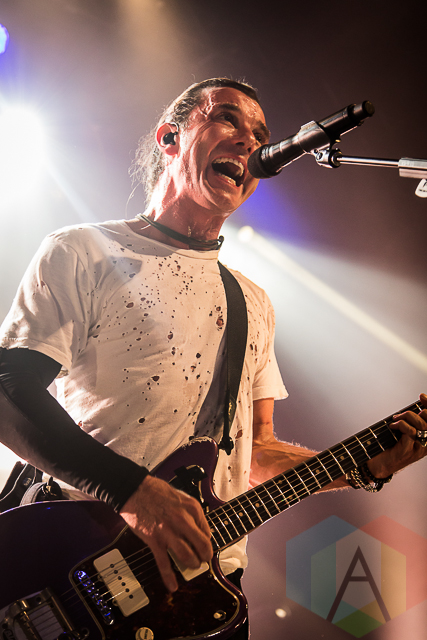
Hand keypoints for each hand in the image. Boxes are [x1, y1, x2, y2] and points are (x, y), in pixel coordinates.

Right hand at [119, 475, 212, 592]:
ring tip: (192, 566)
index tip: (204, 546)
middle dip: (205, 557)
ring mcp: (168, 532)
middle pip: (202, 545)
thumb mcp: (182, 496)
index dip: (207, 541)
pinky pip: (163, 563)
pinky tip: (173, 586)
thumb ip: (192, 513)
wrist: (135, 490)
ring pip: (187, 556)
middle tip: (203, 560)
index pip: (207, 531)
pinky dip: (169, 577)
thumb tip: (200, 530)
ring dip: (192, 564)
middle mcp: (183, 520)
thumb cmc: (157, 492)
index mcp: (191, 508)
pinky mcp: (154, 540)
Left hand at [368, 393, 426, 477]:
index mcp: (425, 440)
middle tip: (400, 414)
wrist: (376, 466)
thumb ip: (409, 422)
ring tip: (395, 419)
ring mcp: (417, 449)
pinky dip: (401, 425)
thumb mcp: (400, 432)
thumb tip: (413, 409)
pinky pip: (410, 432)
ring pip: (421, 426)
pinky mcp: (407, 451)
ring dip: (406, 417)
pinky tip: (393, 426)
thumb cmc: (387, 448)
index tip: (422, 397)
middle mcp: (425, 445)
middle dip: (414, 412)